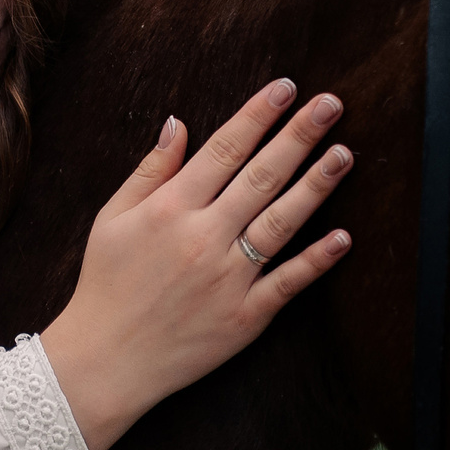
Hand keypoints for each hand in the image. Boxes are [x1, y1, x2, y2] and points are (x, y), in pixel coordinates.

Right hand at [39, 79, 352, 449]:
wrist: (105, 360)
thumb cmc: (106, 284)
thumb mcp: (112, 218)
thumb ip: (150, 171)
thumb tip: (179, 123)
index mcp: (170, 209)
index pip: (224, 149)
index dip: (258, 115)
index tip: (286, 88)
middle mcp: (203, 237)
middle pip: (261, 176)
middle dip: (299, 136)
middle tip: (331, 105)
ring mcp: (228, 279)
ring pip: (281, 222)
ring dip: (317, 186)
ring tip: (344, 154)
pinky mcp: (245, 317)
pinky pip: (287, 283)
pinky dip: (316, 260)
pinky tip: (343, 236)